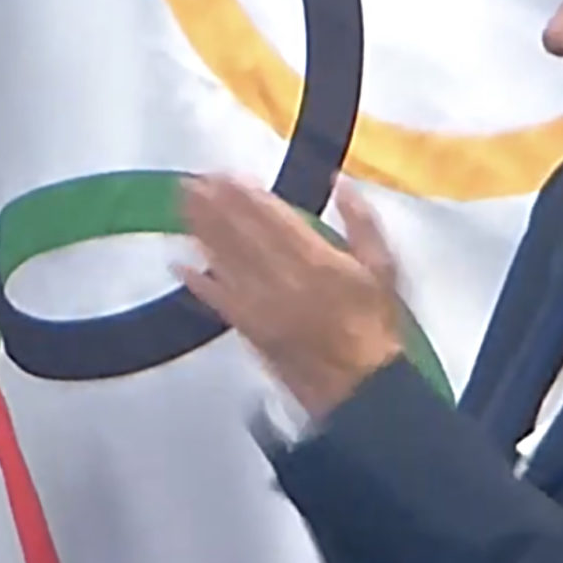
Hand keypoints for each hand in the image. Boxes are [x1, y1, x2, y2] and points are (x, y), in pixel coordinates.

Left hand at [177, 175, 405, 418]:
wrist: (359, 387)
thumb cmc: (374, 328)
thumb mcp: (382, 268)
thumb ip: (361, 222)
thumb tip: (341, 183)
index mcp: (317, 259)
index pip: (273, 217)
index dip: (246, 195)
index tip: (226, 175)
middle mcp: (282, 277)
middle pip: (242, 233)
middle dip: (215, 206)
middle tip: (192, 182)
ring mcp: (261, 304)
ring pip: (225, 259)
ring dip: (201, 231)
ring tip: (183, 206)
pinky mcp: (249, 328)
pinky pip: (218, 300)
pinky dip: (196, 282)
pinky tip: (179, 264)